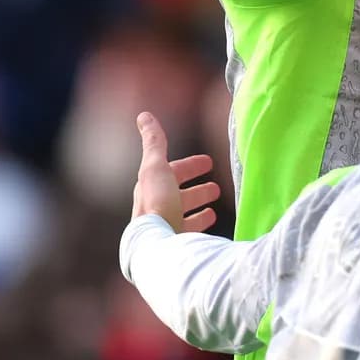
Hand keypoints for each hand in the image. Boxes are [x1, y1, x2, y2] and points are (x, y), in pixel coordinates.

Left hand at [132, 111, 220, 232]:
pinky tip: (212, 228)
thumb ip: (153, 142)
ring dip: (199, 210)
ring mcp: (166, 227)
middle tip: (215, 188)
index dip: (190, 166)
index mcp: (152, 188)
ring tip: (214, 210)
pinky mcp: (176, 243)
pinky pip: (192, 234)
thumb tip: (143, 116)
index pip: (173, 172)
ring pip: (185, 215)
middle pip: (179, 196)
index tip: (208, 162)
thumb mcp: (156, 167)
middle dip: (197, 191)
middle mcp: (157, 208)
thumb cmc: (157, 203)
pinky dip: (201, 227)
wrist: (156, 244)